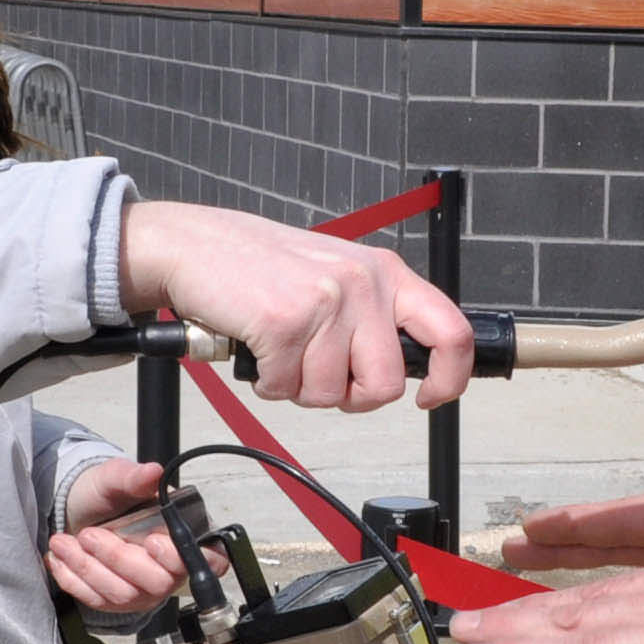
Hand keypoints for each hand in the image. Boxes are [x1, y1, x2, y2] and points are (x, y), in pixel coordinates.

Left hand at [46, 459, 185, 613]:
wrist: (79, 511)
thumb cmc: (108, 495)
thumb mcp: (116, 478)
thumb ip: (134, 477)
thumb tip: (152, 471)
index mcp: (185, 535)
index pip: (210, 560)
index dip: (186, 558)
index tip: (153, 542)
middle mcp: (171, 569)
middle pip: (158, 582)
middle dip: (119, 559)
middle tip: (89, 535)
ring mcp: (145, 590)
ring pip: (124, 594)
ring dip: (89, 569)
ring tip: (63, 542)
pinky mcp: (117, 601)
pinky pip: (98, 601)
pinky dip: (74, 580)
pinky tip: (59, 559)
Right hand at [118, 201, 472, 413]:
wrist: (192, 245)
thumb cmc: (257, 265)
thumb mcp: (334, 275)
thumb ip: (371, 316)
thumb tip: (397, 373)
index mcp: (385, 273)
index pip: (451, 332)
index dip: (449, 378)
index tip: (427, 398)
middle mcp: (364, 284)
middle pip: (384, 385)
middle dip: (347, 396)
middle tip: (315, 374)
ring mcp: (326, 302)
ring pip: (328, 394)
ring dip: (296, 386)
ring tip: (276, 348)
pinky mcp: (286, 322)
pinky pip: (285, 388)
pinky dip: (265, 381)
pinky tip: (255, 347)